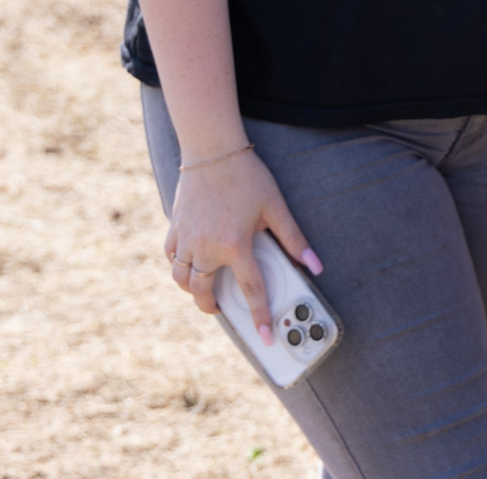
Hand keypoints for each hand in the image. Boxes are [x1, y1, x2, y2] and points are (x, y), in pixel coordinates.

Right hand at [163, 145, 318, 333]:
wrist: (212, 149)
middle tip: (222, 308)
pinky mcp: (174, 227)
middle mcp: (206, 247)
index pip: (251, 291)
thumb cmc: (247, 175)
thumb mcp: (275, 206)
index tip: (265, 336)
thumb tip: (315, 265)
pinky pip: (171, 257)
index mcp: (234, 245)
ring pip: (182, 279)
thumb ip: (294, 238)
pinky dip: (178, 266)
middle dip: (213, 307)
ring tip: (204, 290)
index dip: (260, 317)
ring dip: (192, 290)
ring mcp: (186, 238)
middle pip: (203, 292)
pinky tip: (188, 263)